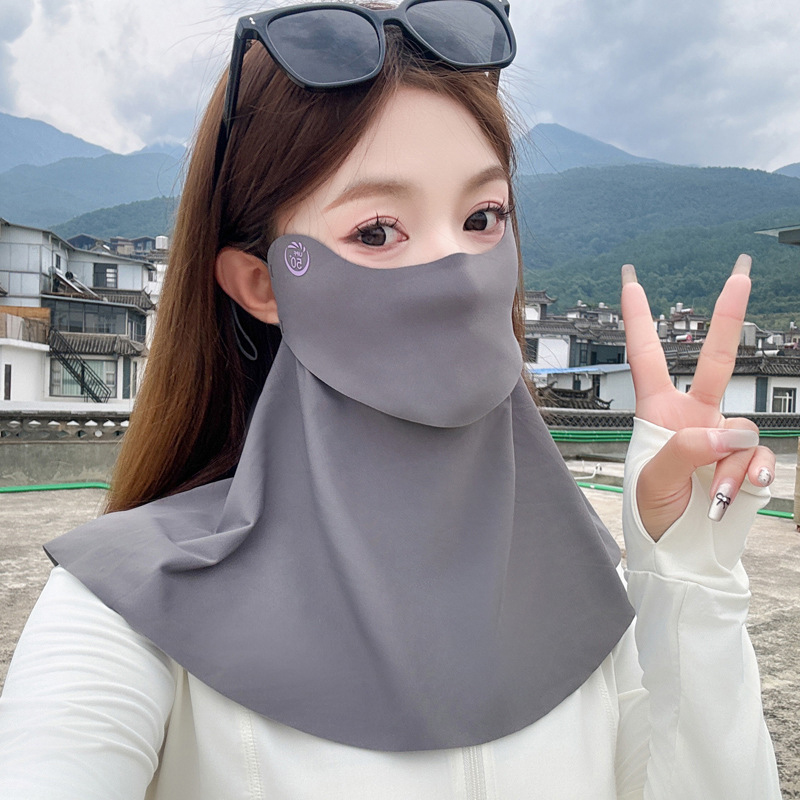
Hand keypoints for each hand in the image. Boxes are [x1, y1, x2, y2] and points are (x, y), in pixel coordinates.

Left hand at [620, 256, 775, 539]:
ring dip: (733, 463)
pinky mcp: (744, 460)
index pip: (645, 356)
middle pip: (713, 359)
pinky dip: (750, 475)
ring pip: (743, 427)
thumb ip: (687, 450)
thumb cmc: (653, 514)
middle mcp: (693, 416)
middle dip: (728, 316)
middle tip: (741, 271)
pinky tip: (738, 493)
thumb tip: (726, 433)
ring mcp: (721, 438)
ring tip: (715, 494)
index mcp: (657, 412)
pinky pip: (758, 456)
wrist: (682, 553)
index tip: (630, 282)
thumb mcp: (653, 479)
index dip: (637, 319)